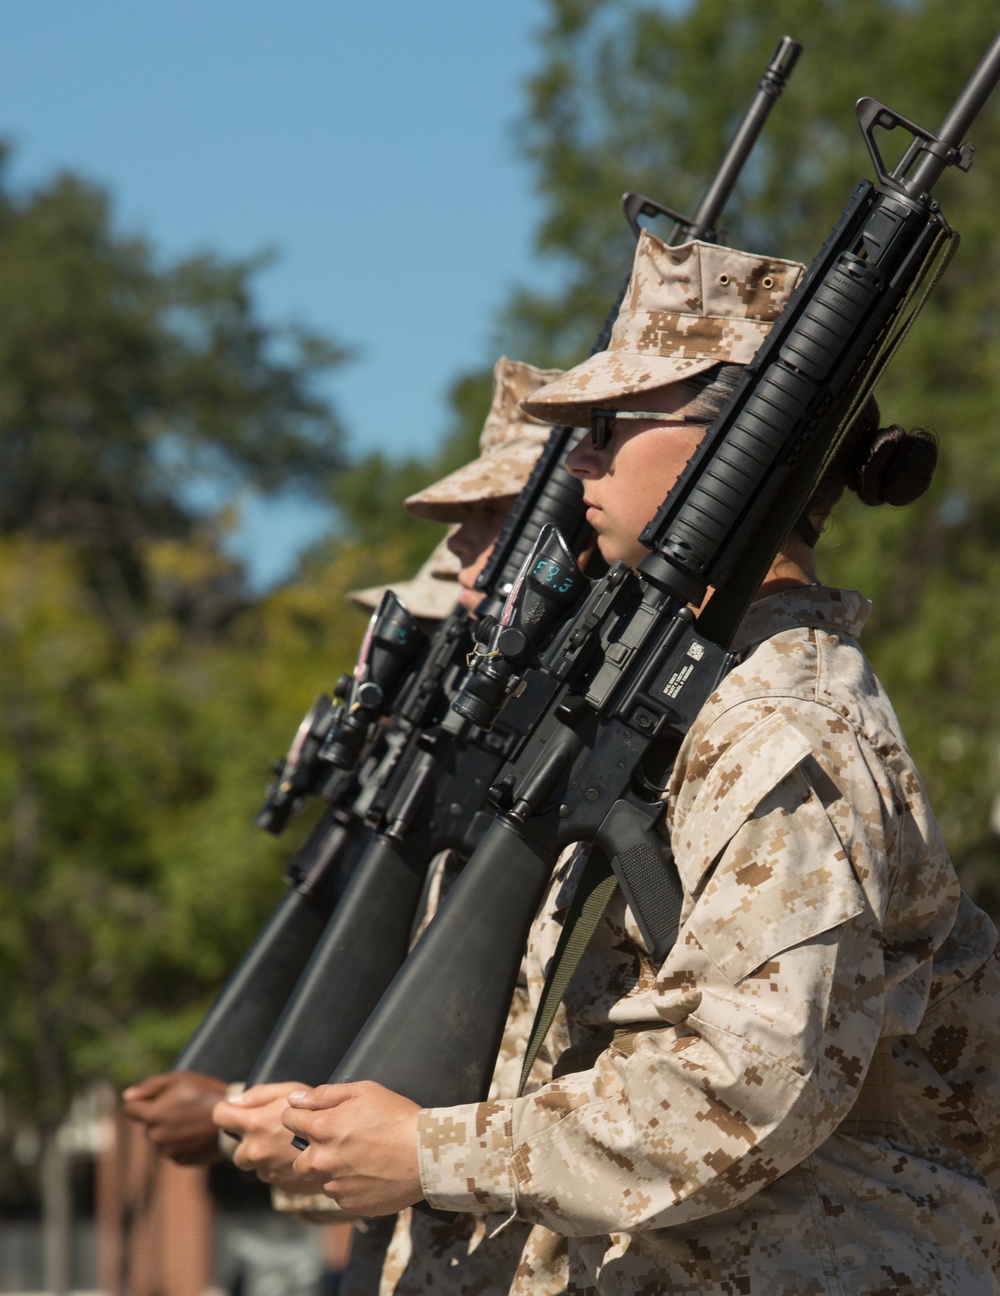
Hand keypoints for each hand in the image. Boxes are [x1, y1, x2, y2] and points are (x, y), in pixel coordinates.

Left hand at [121, 1071, 228, 1165]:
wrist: (233, 1120)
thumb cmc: (206, 1093)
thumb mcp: (179, 1079)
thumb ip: (149, 1087)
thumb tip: (126, 1096)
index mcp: (152, 1115)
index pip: (129, 1110)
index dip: (140, 1102)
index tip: (154, 1099)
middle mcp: (155, 1136)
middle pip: (147, 1124)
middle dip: (159, 1115)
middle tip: (184, 1106)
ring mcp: (167, 1151)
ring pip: (160, 1137)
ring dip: (169, 1129)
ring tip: (193, 1119)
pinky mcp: (180, 1161)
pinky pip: (173, 1149)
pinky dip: (181, 1141)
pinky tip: (196, 1132)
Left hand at [213, 1082, 326, 1193]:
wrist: (344, 1148)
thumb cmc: (319, 1112)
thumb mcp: (290, 1090)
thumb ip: (259, 1094)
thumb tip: (234, 1101)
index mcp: (255, 1125)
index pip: (220, 1116)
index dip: (227, 1111)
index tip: (237, 1112)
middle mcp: (256, 1152)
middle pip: (237, 1149)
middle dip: (249, 1141)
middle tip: (272, 1131)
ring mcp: (267, 1172)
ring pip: (256, 1165)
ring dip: (265, 1156)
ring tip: (288, 1145)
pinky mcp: (280, 1186)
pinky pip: (272, 1176)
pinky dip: (279, 1167)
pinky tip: (296, 1157)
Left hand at [282, 1082, 422, 1216]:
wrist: (426, 1155)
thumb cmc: (396, 1117)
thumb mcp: (363, 1091)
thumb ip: (324, 1094)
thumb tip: (294, 1099)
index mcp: (321, 1128)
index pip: (289, 1120)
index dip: (302, 1116)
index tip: (317, 1117)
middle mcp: (321, 1160)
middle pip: (299, 1158)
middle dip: (313, 1150)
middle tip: (341, 1142)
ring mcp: (334, 1186)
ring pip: (321, 1178)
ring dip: (332, 1170)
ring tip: (361, 1159)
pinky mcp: (348, 1205)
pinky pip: (339, 1195)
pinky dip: (349, 1185)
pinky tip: (370, 1174)